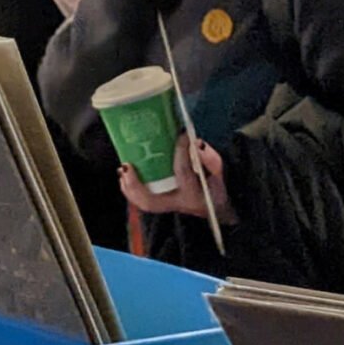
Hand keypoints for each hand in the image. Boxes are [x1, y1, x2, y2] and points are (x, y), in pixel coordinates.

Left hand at [120, 135, 235, 224]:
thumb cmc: (217, 189)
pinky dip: (131, 190)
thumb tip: (196, 144)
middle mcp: (179, 203)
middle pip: (152, 200)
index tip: (181, 134)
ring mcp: (169, 206)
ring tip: (123, 169)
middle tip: (126, 165)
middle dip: (136, 184)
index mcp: (193, 193)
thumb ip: (211, 159)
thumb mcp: (220, 174)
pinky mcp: (163, 205)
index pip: (182, 170)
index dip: (181, 150)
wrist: (218, 210)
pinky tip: (125, 177)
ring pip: (145, 203)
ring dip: (130, 188)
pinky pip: (143, 202)